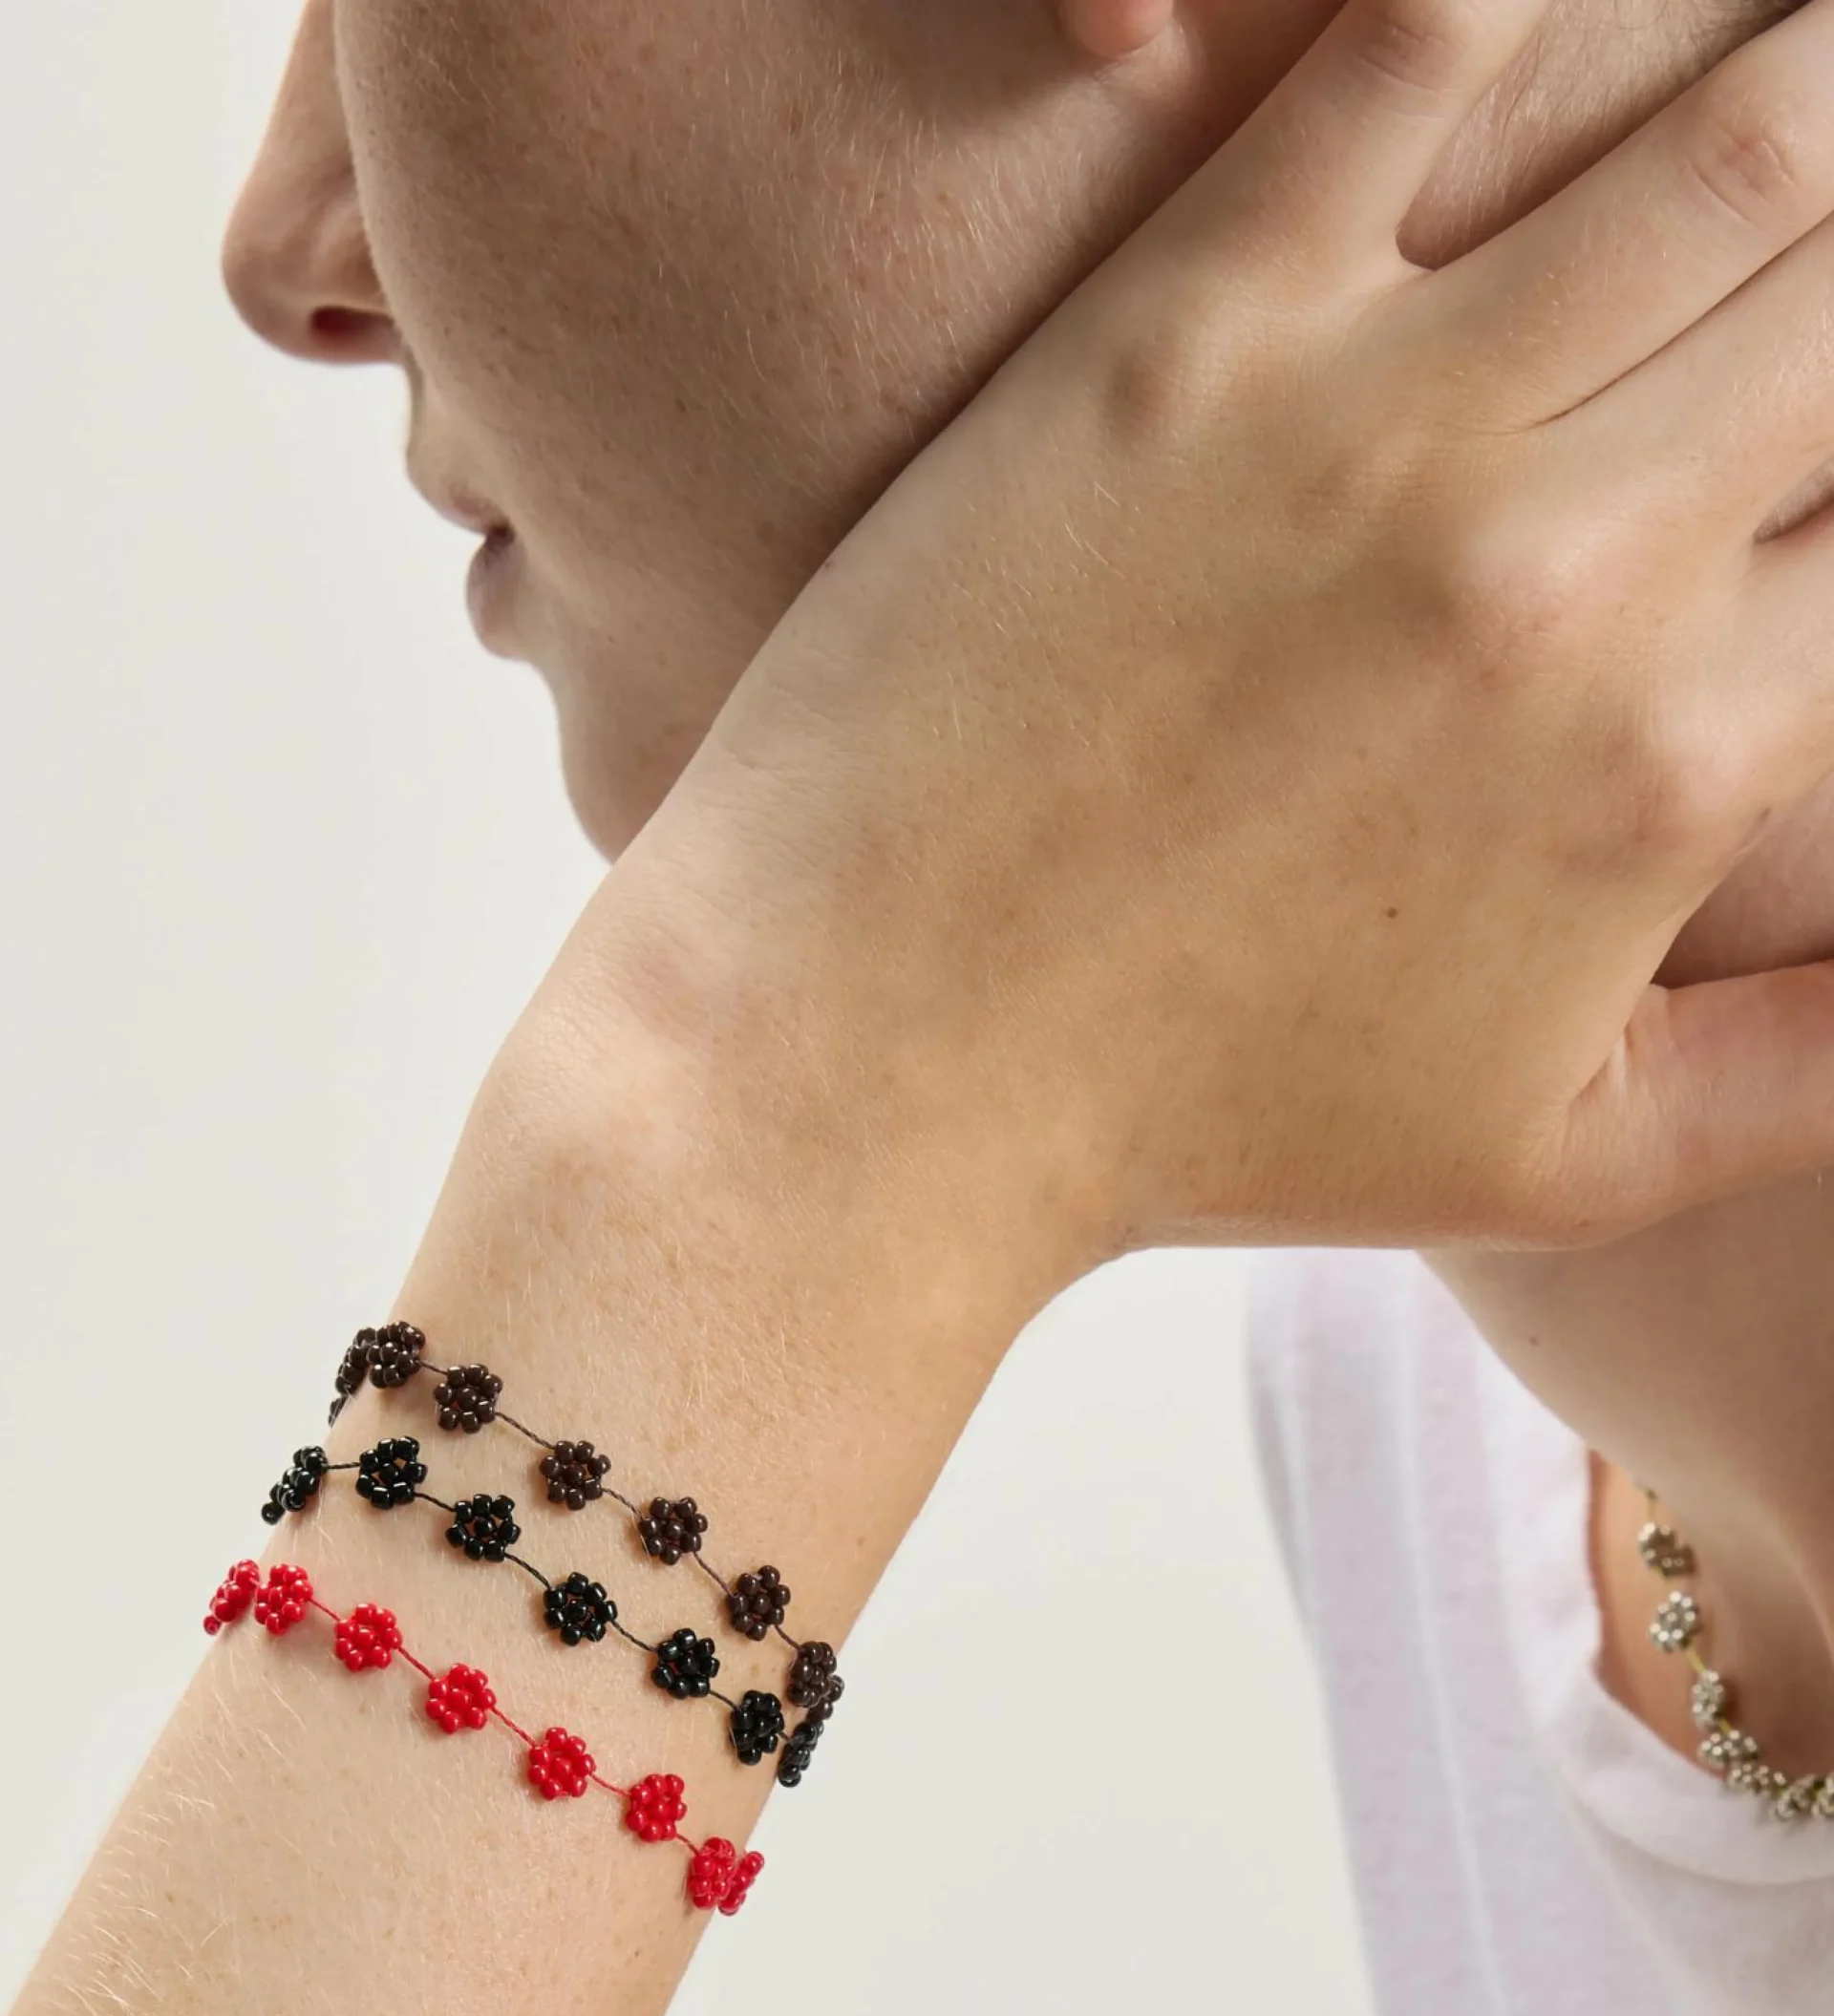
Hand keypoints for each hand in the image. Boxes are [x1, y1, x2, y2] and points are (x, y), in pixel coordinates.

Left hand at [546, 0, 1833, 1278]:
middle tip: (1833, 262)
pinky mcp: (1183, 328)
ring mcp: (1379, 423)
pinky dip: (1530, 0)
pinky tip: (1577, 1)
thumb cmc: (1206, 1127)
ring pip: (1728, 138)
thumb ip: (1817, 1073)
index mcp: (1678, 758)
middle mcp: (1574, 562)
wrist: (875, 1065)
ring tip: (1803, 69)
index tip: (1831, 455)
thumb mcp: (1559, 1160)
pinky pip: (1415, 48)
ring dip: (1805, 80)